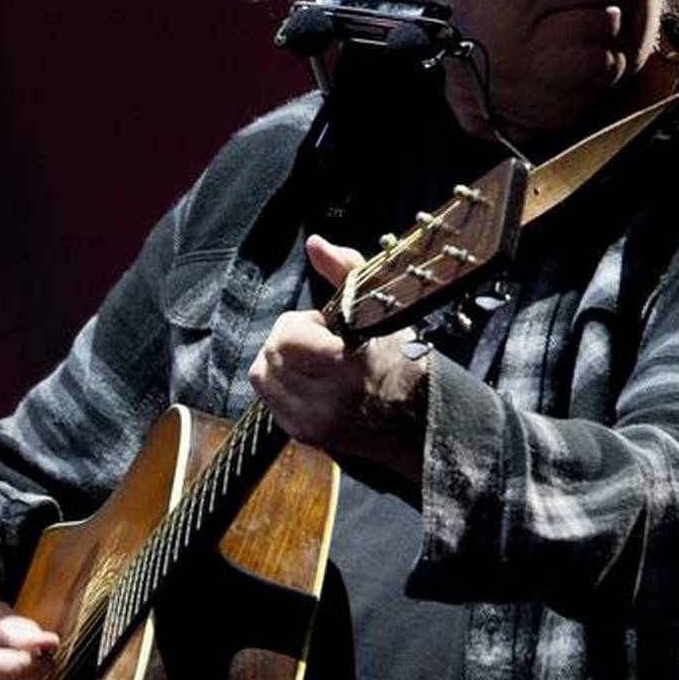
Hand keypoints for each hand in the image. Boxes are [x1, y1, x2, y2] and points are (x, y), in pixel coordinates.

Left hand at [246, 235, 429, 478]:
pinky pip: (267, 400)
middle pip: (271, 353)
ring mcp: (315, 421)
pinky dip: (282, 384)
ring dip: (281, 360)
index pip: (287, 337)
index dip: (301, 324)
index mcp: (351, 364)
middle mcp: (331, 399)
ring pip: (261, 376)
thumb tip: (314, 244)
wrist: (417, 420)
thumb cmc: (399, 357)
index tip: (326, 326)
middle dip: (289, 339)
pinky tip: (310, 382)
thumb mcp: (381, 308)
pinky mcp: (304, 435)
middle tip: (319, 342)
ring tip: (313, 362)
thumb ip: (346, 270)